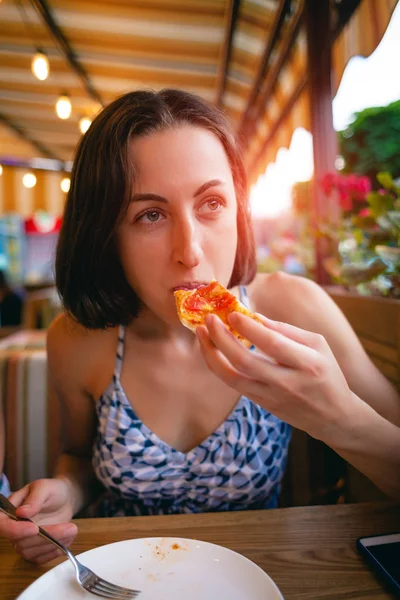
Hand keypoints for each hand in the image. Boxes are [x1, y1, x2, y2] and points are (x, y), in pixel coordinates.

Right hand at [0, 478, 77, 563]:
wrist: (64, 499)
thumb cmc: (52, 490)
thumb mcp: (44, 488)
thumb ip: (34, 499)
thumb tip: (21, 512)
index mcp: (10, 511)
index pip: (3, 526)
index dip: (16, 531)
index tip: (35, 528)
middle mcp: (14, 529)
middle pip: (21, 542)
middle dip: (46, 537)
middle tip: (69, 527)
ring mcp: (23, 541)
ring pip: (31, 552)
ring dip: (53, 544)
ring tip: (72, 530)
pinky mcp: (35, 550)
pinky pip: (40, 558)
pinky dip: (55, 551)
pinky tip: (67, 539)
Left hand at [197, 312, 357, 444]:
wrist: (332, 416)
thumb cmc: (326, 373)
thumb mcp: (318, 345)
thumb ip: (286, 330)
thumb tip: (254, 316)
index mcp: (307, 363)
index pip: (272, 344)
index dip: (249, 328)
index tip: (233, 312)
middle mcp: (287, 383)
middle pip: (245, 361)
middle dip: (222, 338)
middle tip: (210, 319)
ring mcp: (272, 397)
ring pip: (232, 377)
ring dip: (212, 354)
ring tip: (202, 333)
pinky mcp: (261, 404)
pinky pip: (234, 384)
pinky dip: (219, 365)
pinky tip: (212, 349)